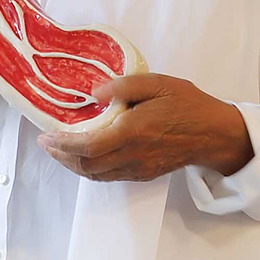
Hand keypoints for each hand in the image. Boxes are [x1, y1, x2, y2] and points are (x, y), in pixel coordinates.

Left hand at [42, 73, 252, 182]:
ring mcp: (137, 168)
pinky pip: (108, 176)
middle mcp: (132, 156)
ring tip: (59, 150)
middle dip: (61, 156)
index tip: (46, 136)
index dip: (62, 144)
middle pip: (86, 165)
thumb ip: (124, 86)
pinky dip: (90, 168)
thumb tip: (94, 92)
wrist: (214, 134)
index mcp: (133, 132)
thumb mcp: (158, 83)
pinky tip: (84, 155)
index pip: (88, 146)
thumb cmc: (188, 105)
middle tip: (46, 143)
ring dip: (73, 164)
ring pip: (95, 175)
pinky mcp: (143, 174)